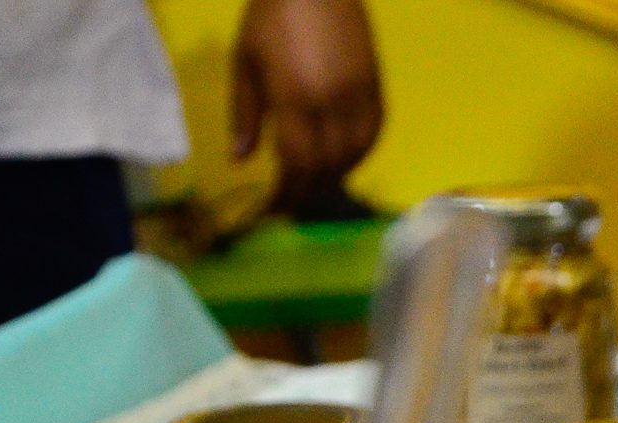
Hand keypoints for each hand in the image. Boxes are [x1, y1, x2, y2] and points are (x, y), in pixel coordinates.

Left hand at [231, 0, 384, 212]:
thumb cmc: (271, 17)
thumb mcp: (245, 62)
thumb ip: (246, 113)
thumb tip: (241, 160)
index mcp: (295, 98)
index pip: (296, 163)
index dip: (287, 192)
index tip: (275, 209)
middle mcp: (332, 103)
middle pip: (327, 166)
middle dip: (308, 188)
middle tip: (293, 198)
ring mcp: (359, 95)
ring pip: (354, 155)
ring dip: (335, 173)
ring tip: (317, 178)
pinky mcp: (376, 86)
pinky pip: (373, 133)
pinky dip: (359, 153)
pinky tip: (344, 154)